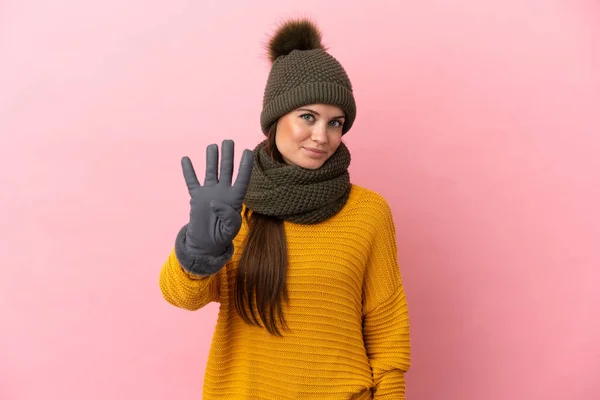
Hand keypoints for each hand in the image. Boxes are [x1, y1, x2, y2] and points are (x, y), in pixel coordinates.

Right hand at [181, 139, 253, 255]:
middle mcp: (223, 192)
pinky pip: (192, 181)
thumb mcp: (230, 229)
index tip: (247, 151)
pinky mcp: (197, 197)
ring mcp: (209, 192)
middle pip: (226, 170)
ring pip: (211, 172)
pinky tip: (186, 159)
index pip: (241, 179)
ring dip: (211, 159)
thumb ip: (228, 217)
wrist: (206, 243)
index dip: (245, 166)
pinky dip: (188, 171)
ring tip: (213, 146)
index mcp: (235, 199)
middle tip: (228, 141)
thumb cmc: (222, 237)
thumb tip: (216, 203)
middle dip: (228, 156)